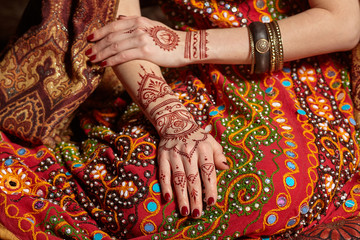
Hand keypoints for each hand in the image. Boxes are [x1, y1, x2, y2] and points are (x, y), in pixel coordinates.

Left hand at [86, 16, 187, 67]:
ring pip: (115, 46)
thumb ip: (134, 23)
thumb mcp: (151, 26)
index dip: (99, 32)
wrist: (186, 47)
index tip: (89, 39)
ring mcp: (141, 38)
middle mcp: (138, 27)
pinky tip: (104, 64)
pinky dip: (111, 60)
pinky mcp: (145, 51)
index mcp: (138, 20)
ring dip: (101, 54)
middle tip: (88, 53)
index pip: (113, 25)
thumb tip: (120, 19)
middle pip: (111, 36)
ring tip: (93, 60)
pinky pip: (123, 56)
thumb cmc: (168, 39)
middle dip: (97, 45)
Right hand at [155, 103, 228, 217]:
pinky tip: (167, 198)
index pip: (208, 171)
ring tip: (185, 211)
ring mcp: (174, 155)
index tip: (211, 202)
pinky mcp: (163, 156)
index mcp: (204, 150)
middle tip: (197, 214)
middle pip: (193, 178)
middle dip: (195, 197)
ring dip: (181, 196)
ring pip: (178, 178)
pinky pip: (164, 173)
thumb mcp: (211, 142)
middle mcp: (189, 152)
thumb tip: (226, 167)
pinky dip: (165, 186)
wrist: (175, 123)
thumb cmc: (198, 137)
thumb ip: (219, 155)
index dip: (210, 187)